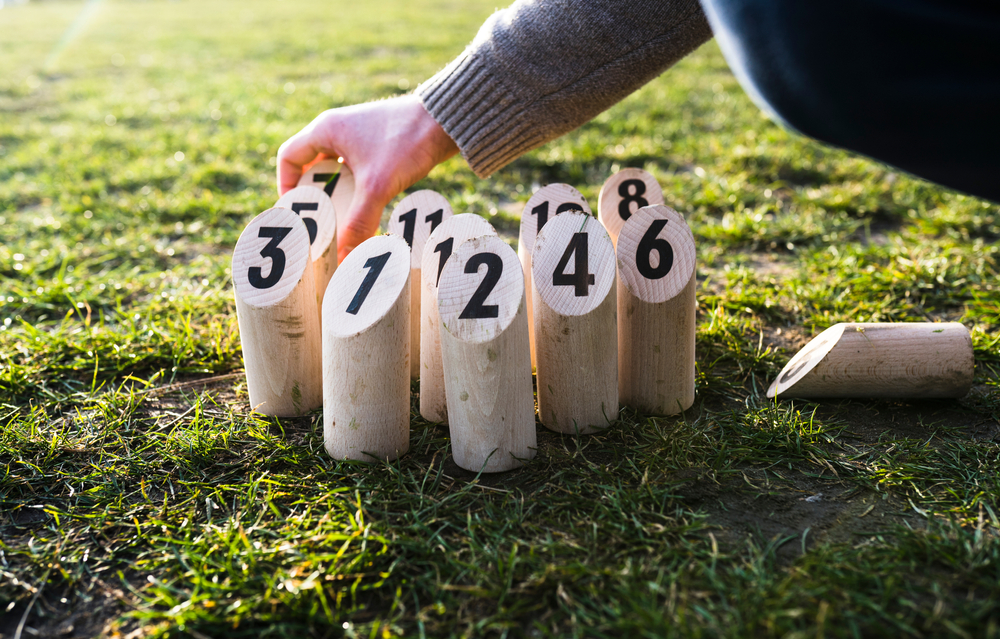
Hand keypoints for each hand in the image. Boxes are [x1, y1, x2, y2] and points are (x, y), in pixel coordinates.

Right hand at [277, 94, 458, 260]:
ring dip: (338, 194)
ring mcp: (359, 135)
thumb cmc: (406, 142)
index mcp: (326, 130)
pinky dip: (357, 189)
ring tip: (343, 220)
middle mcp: (338, 129)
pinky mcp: (378, 143)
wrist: (446, 122)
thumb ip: (359, 223)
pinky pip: (357, 170)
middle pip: (311, 166)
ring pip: (336, 169)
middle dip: (315, 196)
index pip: (288, 157)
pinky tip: (368, 208)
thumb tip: (345, 258)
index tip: (297, 211)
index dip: (286, 186)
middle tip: (320, 222)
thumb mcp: (378, 187)